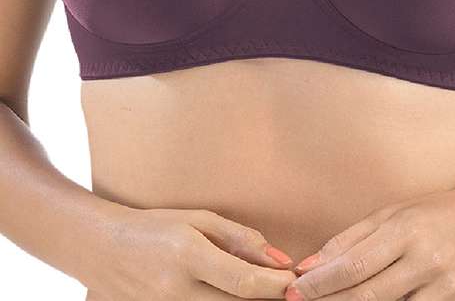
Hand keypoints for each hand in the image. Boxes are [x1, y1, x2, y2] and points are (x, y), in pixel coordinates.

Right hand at [87, 205, 298, 298]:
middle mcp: (176, 290)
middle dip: (267, 299)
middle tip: (289, 289)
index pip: (243, 281)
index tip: (296, 280)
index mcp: (188, 255)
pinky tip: (232, 294)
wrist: (102, 248)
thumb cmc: (155, 226)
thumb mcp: (199, 219)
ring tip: (261, 289)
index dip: (275, 286)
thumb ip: (240, 239)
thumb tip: (280, 260)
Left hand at [286, 175, 454, 300]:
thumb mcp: (395, 212)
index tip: (293, 292)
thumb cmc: (438, 212)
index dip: (320, 284)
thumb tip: (309, 265)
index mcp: (406, 229)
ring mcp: (446, 287)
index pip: (353, 264)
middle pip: (368, 296)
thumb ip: (351, 238)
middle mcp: (426, 259)